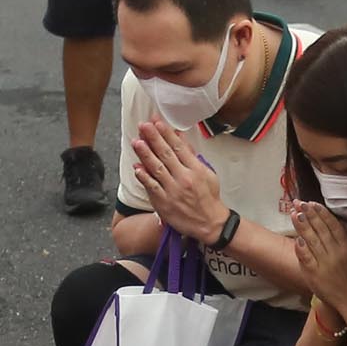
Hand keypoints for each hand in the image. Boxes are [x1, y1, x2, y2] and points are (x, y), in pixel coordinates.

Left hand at [131, 117, 226, 237]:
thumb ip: (192, 155)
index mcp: (195, 169)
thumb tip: (180, 137)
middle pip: (166, 154)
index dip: (166, 134)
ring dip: (145, 154)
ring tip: (137, 141)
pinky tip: (137, 167)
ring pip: (157, 169)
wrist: (210, 223)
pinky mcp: (164, 203)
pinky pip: (152, 187)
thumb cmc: (208, 197)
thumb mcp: (207, 173)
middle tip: (144, 126)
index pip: (178, 147)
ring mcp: (173, 190)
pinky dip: (144, 177)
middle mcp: (184, 178)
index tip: (157, 122)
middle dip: (154, 138)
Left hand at [291, 200, 346, 321]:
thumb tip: (342, 223)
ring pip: (311, 240)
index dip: (321, 213)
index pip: (332, 225)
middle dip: (309, 214)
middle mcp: (337, 253)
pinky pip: (306, 258)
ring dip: (302, 225)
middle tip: (299, 202)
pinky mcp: (315, 275)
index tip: (312, 203)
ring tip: (294, 213)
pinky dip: (301, 247)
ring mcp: (325, 264)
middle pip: (320, 229)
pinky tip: (296, 237)